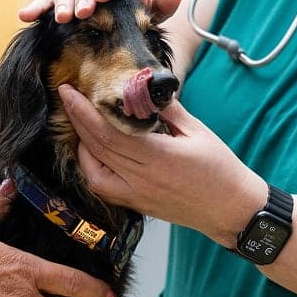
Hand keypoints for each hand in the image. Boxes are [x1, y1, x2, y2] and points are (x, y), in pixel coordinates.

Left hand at [58, 87, 265, 248]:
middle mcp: (142, 178)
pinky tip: (91, 151)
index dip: (86, 111)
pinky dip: (90, 167)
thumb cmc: (220, 169)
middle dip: (77, 119)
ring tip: (78, 119)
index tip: (71, 90)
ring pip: (94, 168)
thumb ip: (168, 109)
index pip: (110, 132)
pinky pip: (102, 186)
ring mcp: (136, 194)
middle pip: (97, 147)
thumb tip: (146, 87)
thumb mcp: (197, 131)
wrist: (230, 209)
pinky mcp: (136, 204)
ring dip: (81, 142)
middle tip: (66, 95)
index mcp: (159, 157)